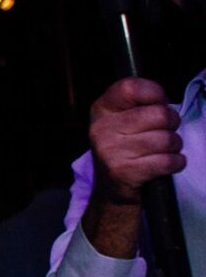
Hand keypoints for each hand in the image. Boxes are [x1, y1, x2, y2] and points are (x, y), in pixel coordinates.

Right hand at [88, 78, 182, 205]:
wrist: (112, 189)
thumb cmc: (126, 147)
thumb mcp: (122, 120)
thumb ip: (139, 104)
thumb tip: (163, 103)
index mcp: (102, 110)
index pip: (131, 87)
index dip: (154, 93)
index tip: (158, 104)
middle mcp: (101, 129)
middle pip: (159, 114)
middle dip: (172, 124)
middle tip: (164, 132)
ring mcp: (111, 151)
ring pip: (167, 140)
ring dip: (174, 147)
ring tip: (162, 151)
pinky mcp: (124, 172)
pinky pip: (168, 161)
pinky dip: (176, 163)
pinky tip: (166, 164)